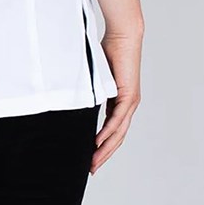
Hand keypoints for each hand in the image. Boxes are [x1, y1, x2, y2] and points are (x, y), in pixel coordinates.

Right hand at [91, 32, 142, 174]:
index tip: (90, 157)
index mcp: (120, 101)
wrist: (124, 36)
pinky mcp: (129, 95)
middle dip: (103, 155)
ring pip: (118, 133)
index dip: (103, 145)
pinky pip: (117, 119)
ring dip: (105, 149)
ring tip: (94, 162)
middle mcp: (127, 105)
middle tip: (91, 169)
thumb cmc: (110, 50)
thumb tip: (73, 95)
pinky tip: (98, 143)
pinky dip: (108, 133)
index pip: (112, 129)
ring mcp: (130, 102)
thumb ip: (89, 88)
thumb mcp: (96, 75)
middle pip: (116, 137)